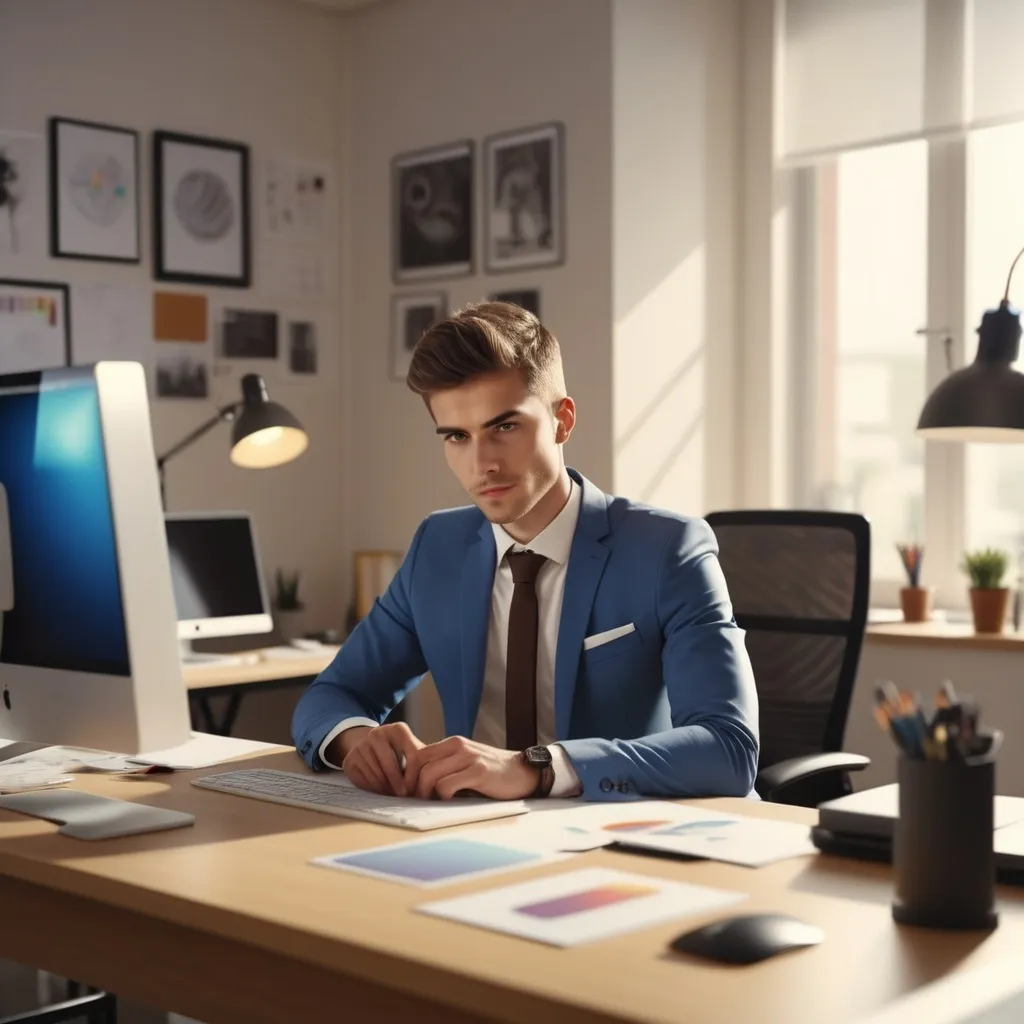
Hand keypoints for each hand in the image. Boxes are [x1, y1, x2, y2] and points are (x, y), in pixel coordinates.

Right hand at [339, 723, 424, 796]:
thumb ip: (424, 760)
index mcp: (397, 729)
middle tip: (403, 795)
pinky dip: (372, 788)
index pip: (411, 753)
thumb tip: (436, 779)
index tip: (416, 788)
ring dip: (385, 787)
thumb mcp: (413, 750)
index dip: (414, 774)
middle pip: (389, 764)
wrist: (370, 746)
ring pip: (375, 773)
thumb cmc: (399, 752)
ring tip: (393, 793)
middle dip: (397, 783)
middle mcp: (376, 733)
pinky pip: (362, 780)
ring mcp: (360, 745)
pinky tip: (380, 789)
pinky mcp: (349, 760)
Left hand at [403, 737, 537, 800]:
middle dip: (413, 786)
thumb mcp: (466, 762)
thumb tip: (417, 783)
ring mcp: (468, 758)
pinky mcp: (478, 772)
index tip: (411, 792)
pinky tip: (451, 801)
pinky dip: (443, 796)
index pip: (418, 754)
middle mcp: (458, 746)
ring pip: (430, 774)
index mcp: (452, 743)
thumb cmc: (492, 773)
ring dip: (426, 793)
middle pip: (419, 764)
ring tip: (432, 803)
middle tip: (417, 801)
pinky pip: (447, 785)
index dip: (409, 774)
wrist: (523, 772)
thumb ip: (446, 766)